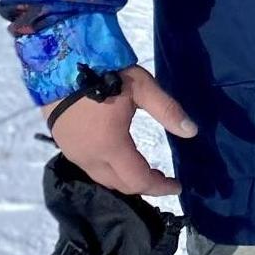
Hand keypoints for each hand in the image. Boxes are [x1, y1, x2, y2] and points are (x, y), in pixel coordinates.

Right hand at [42, 64, 195, 196]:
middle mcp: (90, 158)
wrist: (61, 67)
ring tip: (148, 172)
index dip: (159, 187)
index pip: (138, 179)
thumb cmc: (105, 74)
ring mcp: (74, 155)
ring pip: (104, 179)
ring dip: (126, 180)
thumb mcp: (143, 87)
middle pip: (120, 184)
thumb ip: (168, 110)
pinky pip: (92, 170)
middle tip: (165, 180)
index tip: (178, 188)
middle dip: (144, 186)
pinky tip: (122, 161)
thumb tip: (192, 132)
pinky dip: (111, 172)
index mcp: (110, 146)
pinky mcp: (66, 147)